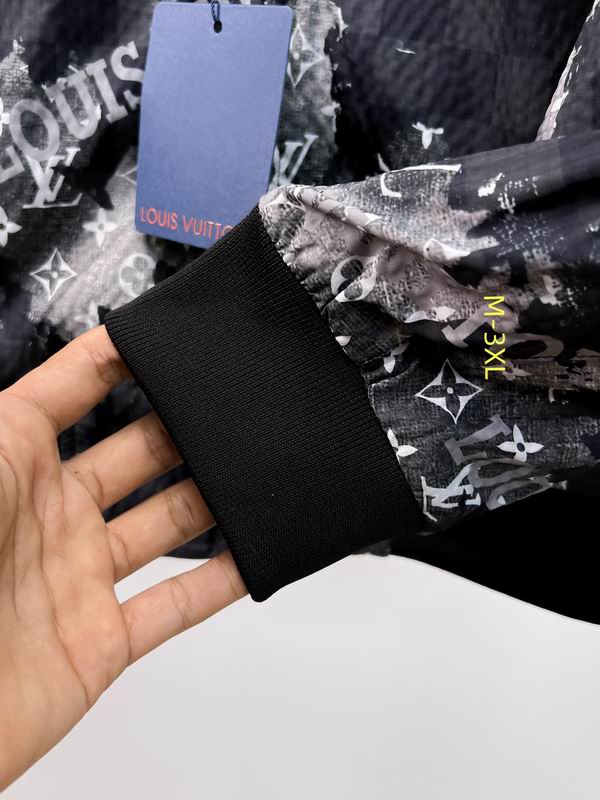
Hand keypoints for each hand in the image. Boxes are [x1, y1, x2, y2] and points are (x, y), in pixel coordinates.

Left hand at [0, 326, 245, 788]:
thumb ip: (17, 414)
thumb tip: (79, 352)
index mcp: (10, 462)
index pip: (73, 390)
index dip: (119, 357)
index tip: (167, 335)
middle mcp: (49, 517)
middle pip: (137, 453)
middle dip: (184, 425)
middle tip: (230, 406)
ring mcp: (77, 578)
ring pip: (166, 523)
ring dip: (212, 497)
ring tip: (255, 469)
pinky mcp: (98, 642)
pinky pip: (175, 605)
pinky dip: (220, 582)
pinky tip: (254, 554)